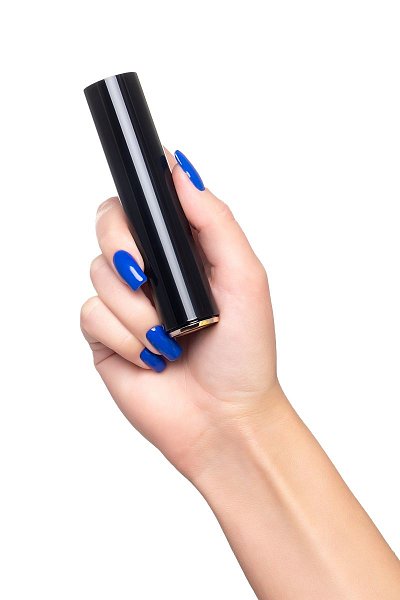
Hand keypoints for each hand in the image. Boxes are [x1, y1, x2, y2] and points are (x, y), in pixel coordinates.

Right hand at [80, 149, 281, 479]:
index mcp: (184, 251)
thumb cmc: (244, 354)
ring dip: (137, 309)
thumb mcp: (245, 277)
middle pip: (109, 224)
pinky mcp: (105, 335)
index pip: (146, 203)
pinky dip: (125, 336)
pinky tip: (153, 357)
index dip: (138, 196)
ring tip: (170, 338)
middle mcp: (152, 271)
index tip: (145, 205)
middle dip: (125, 247)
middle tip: (147, 275)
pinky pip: (92, 314)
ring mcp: (126, 302)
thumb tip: (181, 169)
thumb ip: (214, 220)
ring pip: (100, 273)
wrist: (225, 419)